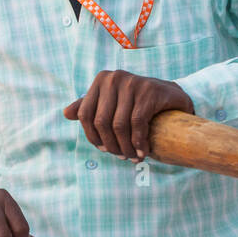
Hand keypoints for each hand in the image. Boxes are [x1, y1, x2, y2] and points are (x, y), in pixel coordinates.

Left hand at [63, 71, 194, 160]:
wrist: (171, 96)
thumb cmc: (138, 102)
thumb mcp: (113, 103)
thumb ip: (90, 107)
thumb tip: (66, 113)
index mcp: (102, 80)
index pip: (86, 114)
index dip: (93, 137)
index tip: (105, 150)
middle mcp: (114, 78)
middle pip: (102, 122)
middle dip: (111, 145)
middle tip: (122, 157)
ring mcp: (132, 83)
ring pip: (119, 125)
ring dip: (126, 147)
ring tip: (133, 158)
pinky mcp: (149, 91)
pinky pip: (137, 124)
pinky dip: (139, 142)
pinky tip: (143, 152)